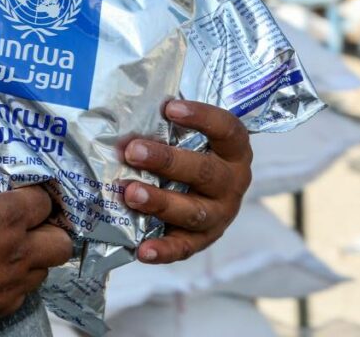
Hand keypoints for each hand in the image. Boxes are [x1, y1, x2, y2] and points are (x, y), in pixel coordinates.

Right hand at [0, 104, 71, 334]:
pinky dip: (19, 283)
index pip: (44, 201)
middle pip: (61, 241)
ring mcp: (10, 285)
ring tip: (17, 246)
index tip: (26, 190)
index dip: (39, 193)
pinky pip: (24, 295)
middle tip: (33, 222)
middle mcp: (17, 253)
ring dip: (38, 256)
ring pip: (46, 270)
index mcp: (6, 218)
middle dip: (53, 229)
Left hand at [123, 101, 251, 263]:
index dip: (201, 117)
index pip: (226, 129)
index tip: (170, 108)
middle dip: (167, 161)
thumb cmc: (192, 152)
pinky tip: (142, 251)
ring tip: (130, 193)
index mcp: (234, 150)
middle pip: (204, 172)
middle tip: (132, 151)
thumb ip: (167, 125)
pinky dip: (164, 251)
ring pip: (194, 211)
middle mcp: (232, 182)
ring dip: (160, 202)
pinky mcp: (204, 240)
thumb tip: (125, 110)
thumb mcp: (189, 136)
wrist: (211, 190)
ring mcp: (220, 214)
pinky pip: (185, 248)